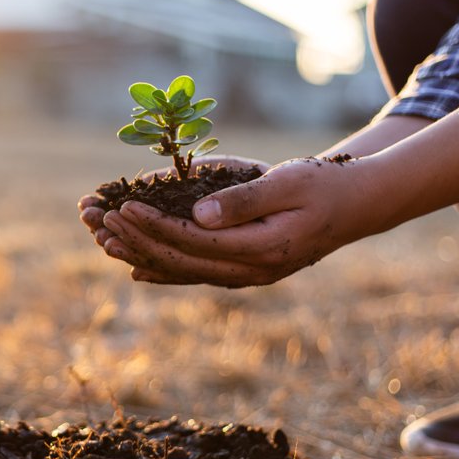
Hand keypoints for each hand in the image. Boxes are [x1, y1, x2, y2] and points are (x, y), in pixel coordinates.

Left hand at [98, 156, 382, 286]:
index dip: (155, 225)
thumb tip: (198, 216)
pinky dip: (165, 270)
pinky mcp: (245, 270)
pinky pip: (197, 274)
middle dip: (138, 241)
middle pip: (181, 260)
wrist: (357, 206)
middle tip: (102, 223)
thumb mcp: (288, 182)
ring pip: (185, 272)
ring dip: (143, 257)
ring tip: (106, 244)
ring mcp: (249, 276)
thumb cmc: (324, 185)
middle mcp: (252, 271)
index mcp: (263, 250)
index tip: (124, 207)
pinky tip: (138, 268)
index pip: (194, 241)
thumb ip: (244, 200)